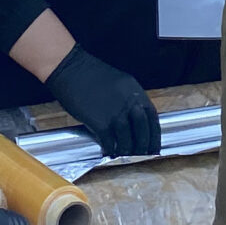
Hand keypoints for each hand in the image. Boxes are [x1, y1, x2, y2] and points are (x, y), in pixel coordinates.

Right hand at [45, 46, 160, 157]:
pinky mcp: (100, 122)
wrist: (70, 68)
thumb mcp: (118, 83)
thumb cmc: (90, 74)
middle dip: (144, 145)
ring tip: (124, 155)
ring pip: (127, 139)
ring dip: (127, 151)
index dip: (155, 134)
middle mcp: (128, 102)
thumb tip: (132, 119)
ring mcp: (115, 113)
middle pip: (143, 130)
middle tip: (142, 155)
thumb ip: (127, 99)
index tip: (154, 145)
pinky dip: (111, 149)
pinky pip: (110, 142)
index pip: (152, 116)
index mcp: (135, 90)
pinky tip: (109, 152)